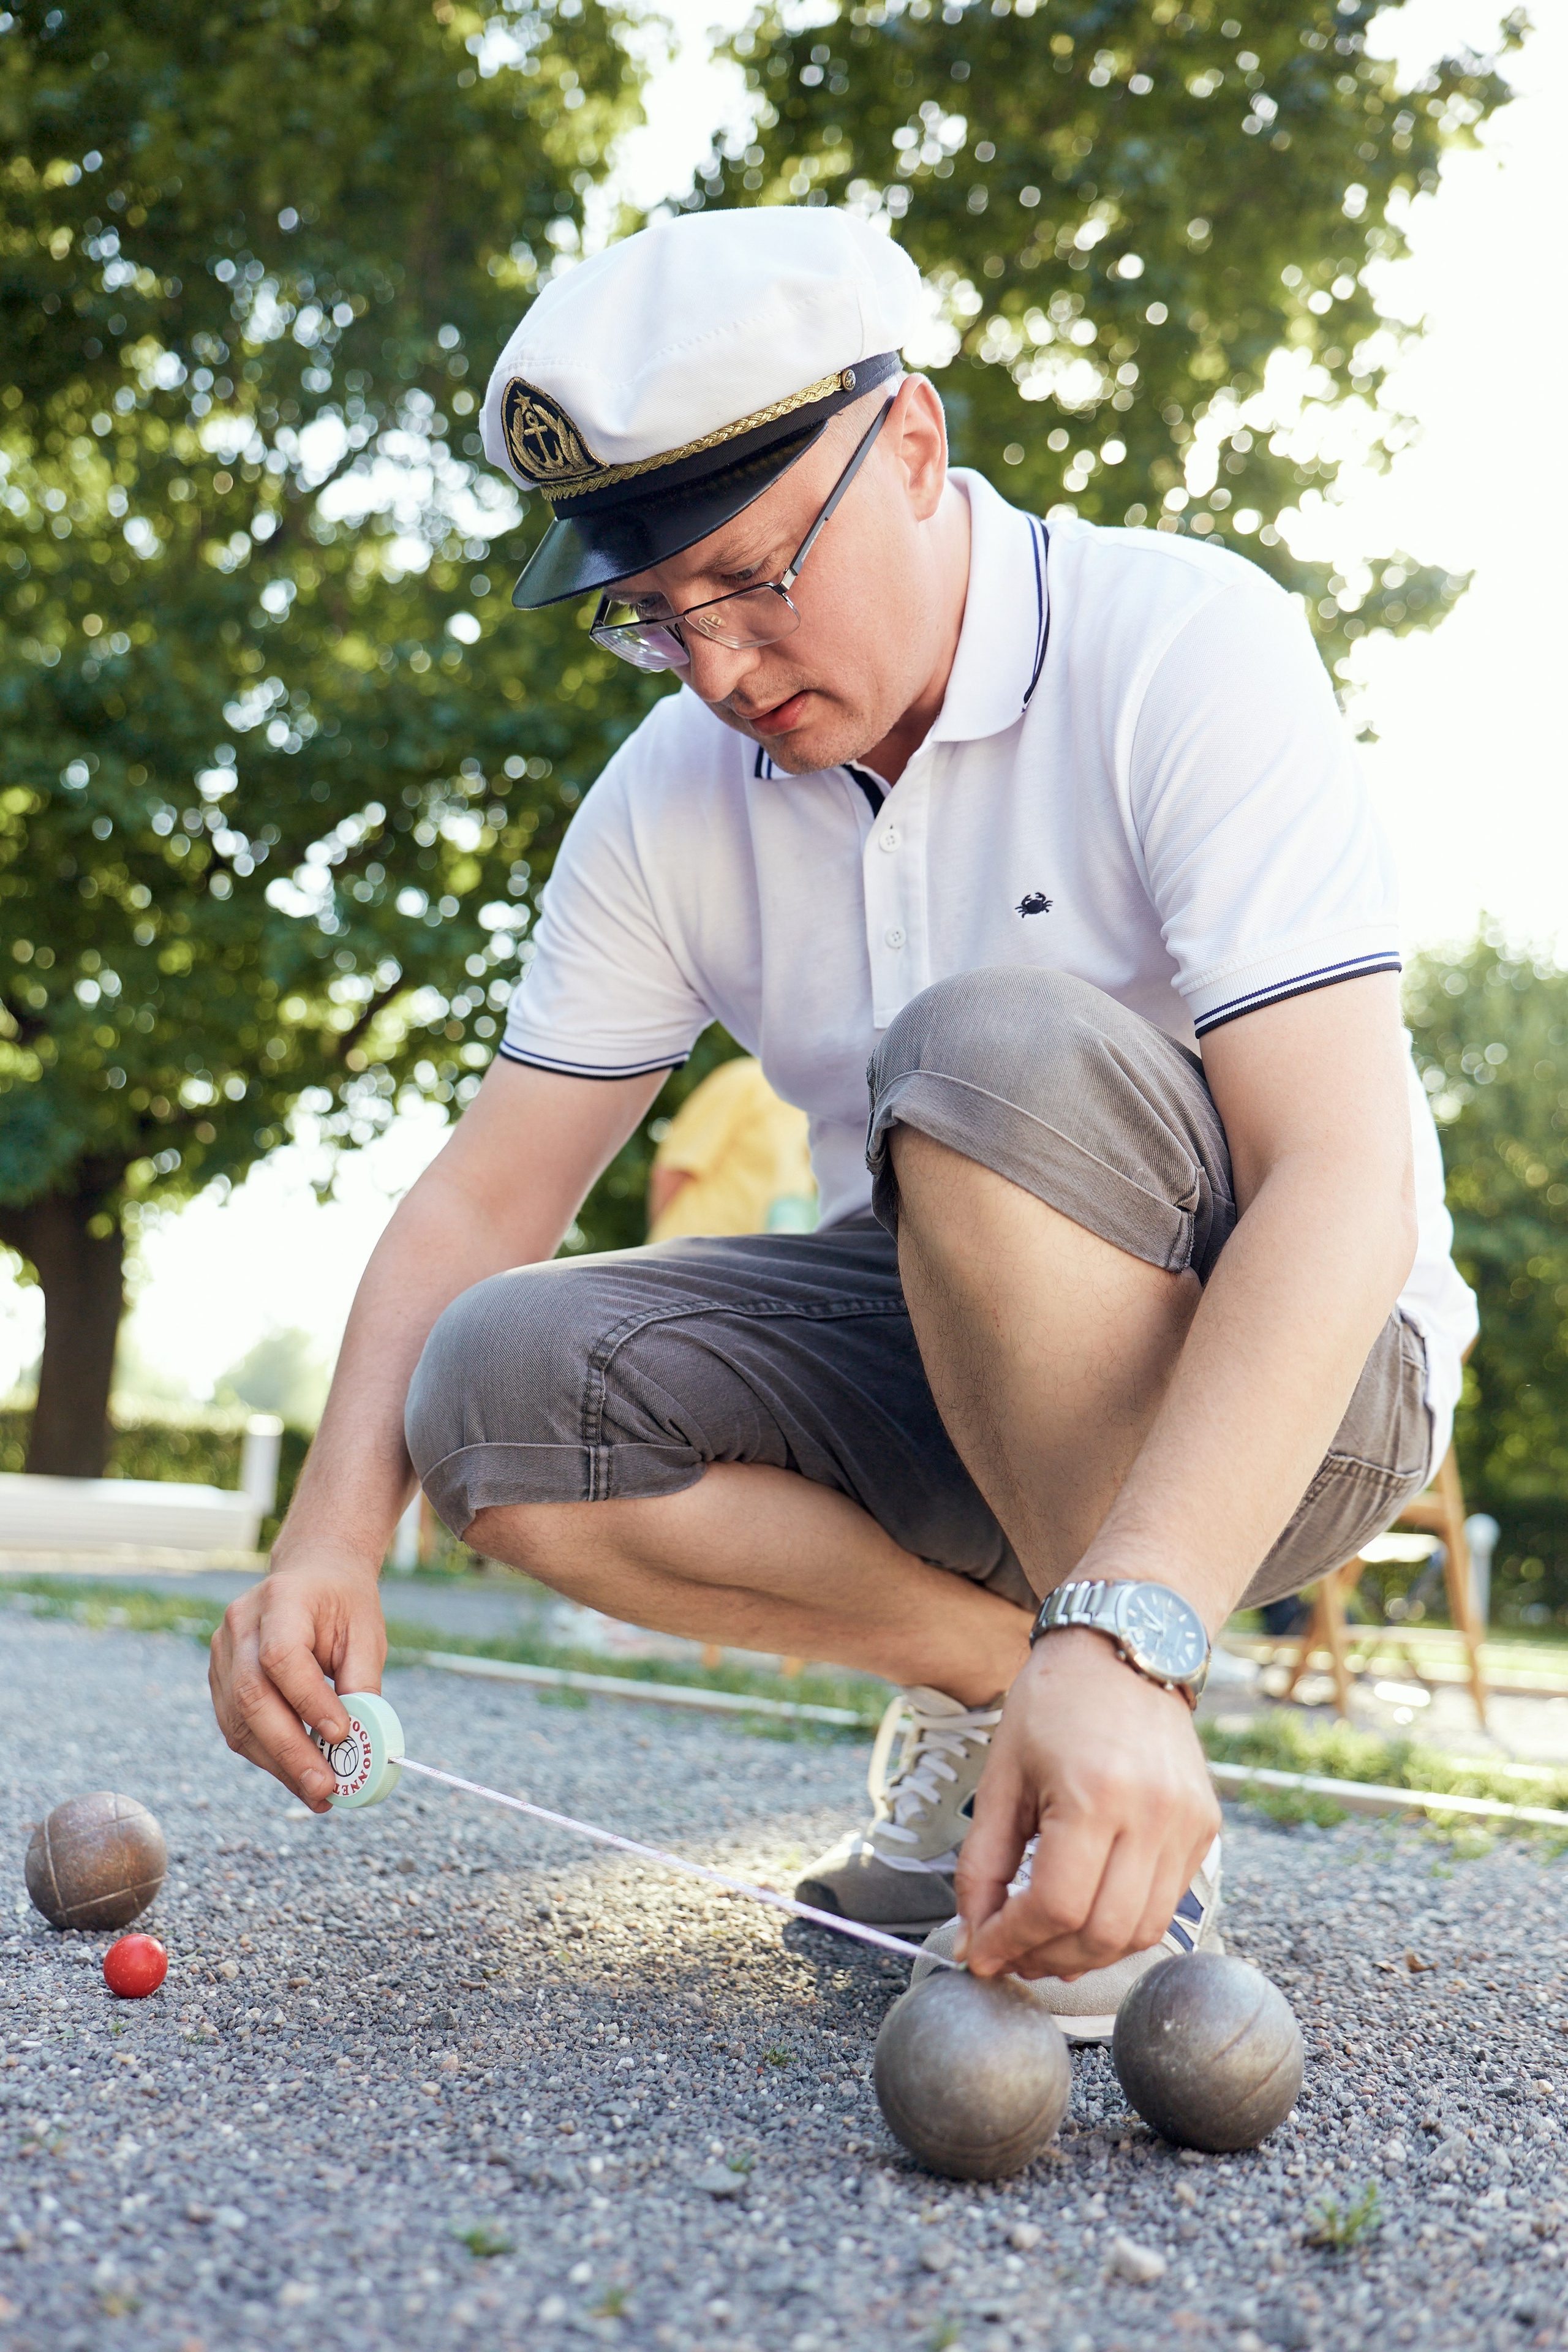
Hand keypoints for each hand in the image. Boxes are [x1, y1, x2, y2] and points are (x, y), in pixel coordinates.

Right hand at [208, 1555, 388, 1811]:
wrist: (313, 1575)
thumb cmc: (344, 1605)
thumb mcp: (366, 1632)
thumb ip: (362, 1683)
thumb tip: (361, 1746)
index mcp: (280, 1599)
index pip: (282, 1657)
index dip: (308, 1702)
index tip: (341, 1736)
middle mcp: (240, 1624)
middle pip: (253, 1697)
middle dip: (290, 1750)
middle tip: (325, 1789)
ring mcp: (221, 1651)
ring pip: (239, 1721)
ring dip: (278, 1764)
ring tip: (317, 1793)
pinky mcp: (219, 1678)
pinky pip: (236, 1726)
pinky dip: (267, 1756)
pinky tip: (297, 1775)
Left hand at [955, 1627, 1220, 1980]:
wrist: (1124, 1648)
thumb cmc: (1052, 1704)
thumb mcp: (1001, 1777)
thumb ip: (982, 1864)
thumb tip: (972, 1938)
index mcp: (1094, 1794)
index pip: (1055, 1906)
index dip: (1010, 1941)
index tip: (978, 1953)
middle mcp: (1153, 1814)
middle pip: (1102, 1933)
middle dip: (1046, 1957)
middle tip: (1008, 1954)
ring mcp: (1187, 1823)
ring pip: (1141, 1932)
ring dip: (1087, 1954)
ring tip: (1044, 1943)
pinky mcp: (1204, 1827)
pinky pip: (1166, 1904)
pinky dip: (1122, 1924)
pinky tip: (1085, 1913)